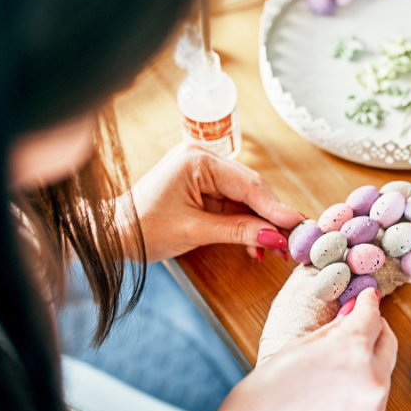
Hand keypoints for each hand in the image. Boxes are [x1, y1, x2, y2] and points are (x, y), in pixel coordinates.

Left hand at [127, 142, 303, 261]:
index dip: (276, 208)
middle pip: (252, 190)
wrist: (112, 234)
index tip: (298, 225)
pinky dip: (247, 226)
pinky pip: (236, 206)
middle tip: (294, 242)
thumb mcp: (194, 231)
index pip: (248, 185)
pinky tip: (258, 246)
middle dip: (273, 219)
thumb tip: (275, 238)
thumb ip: (238, 231)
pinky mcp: (206, 187)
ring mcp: (206, 172)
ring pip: (248, 199)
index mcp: (198, 160)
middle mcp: (205, 159)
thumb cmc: (142, 229)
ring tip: (279, 251)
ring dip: (262, 226)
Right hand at [141, 289, 396, 410]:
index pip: (371, 315)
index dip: (368, 302)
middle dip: (375, 328)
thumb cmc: (260, 403)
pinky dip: (365, 387)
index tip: (367, 297)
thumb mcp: (293, 351)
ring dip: (371, 359)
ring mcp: (374, 408)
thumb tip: (351, 318)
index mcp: (350, 349)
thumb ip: (330, 332)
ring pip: (383, 371)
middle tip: (357, 323)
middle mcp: (371, 378)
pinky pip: (376, 399)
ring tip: (341, 361)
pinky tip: (338, 391)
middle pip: (387, 341)